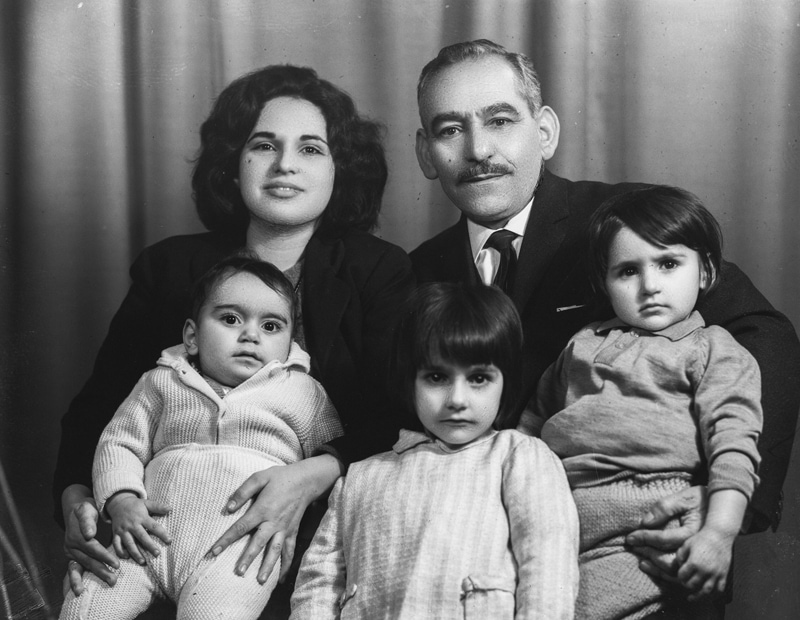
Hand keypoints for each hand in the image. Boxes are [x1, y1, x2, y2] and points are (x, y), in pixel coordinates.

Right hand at [62, 484, 118, 595]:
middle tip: (114, 580)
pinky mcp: (72, 556)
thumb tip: (90, 534)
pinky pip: (75, 569)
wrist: (75, 510)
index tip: (116, 564)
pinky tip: (81, 590)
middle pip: (88, 561)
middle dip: (101, 571)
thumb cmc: (84, 509)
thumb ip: (87, 521)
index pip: (93, 549)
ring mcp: (70, 553)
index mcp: (75, 536)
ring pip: (82, 567)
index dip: (104, 556)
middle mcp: (70, 547)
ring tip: (106, 583)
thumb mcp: (85, 509)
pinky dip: (77, 580)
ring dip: (93, 577)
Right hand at [106, 492, 171, 564]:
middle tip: (157, 554)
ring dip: (135, 553)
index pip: (153, 526)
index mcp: (141, 517)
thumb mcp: (146, 503)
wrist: (118, 504)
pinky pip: (116, 544)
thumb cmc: (135, 505)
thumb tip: (170, 508)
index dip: (162, 533)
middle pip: (142, 536)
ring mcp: (123, 530)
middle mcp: (132, 525)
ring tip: (143, 561)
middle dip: (149, 546)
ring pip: (129, 543)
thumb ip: (158, 506)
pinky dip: (120, 551)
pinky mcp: (115, 534)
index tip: (169, 541)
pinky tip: (126, 557)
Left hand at [210, 454, 341, 583]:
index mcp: (263, 508)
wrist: (306, 480)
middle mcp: (273, 522)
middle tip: (238, 573)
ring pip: (275, 550)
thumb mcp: (260, 477)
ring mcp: (285, 528)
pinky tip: (281, 578)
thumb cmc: (280, 477)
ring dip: (268, 566)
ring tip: (260, 581)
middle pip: (258, 543)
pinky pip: (290, 550)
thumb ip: (243, 491)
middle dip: (248, 558)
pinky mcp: (293, 531)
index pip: (241, 527)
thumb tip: (228, 508)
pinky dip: (286, 565)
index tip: (214, 551)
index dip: (227, 539)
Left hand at [625, 485, 707, 581]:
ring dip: (658, 571)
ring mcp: (706, 561)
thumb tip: (645, 521)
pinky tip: (661, 574)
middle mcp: (700, 550)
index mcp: (694, 533)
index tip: (630, 537)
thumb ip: (664, 507)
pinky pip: (689, 579)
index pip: (664, 539)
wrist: (725, 509)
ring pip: (679, 575)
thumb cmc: (702, 501)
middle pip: (670, 561)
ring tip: (643, 563)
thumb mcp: (683, 498)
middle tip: (634, 548)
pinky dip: (673, 579)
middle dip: (648, 554)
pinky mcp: (707, 567)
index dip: (645, 538)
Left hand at [675, 528, 732, 600]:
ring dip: (698, 596)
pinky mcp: (724, 574)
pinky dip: (713, 594)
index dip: (680, 576)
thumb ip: (680, 556)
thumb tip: (679, 566)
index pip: (682, 576)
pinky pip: (719, 589)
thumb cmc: (701, 538)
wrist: (719, 535)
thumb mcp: (686, 544)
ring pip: (706, 591)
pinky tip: (708, 594)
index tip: (680, 575)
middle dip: (687, 585)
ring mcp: (715, 574)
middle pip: (693, 585)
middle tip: (685, 583)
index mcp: (693, 563)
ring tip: (693, 597)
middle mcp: (704, 570)